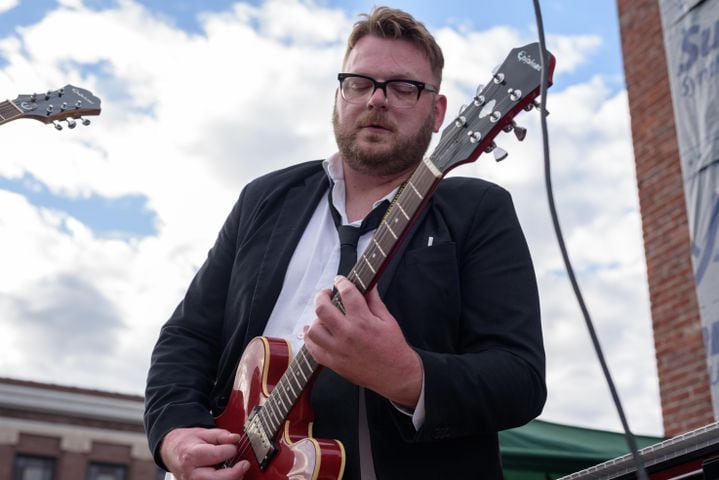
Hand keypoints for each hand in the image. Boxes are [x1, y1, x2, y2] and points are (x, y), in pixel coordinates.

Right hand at [160, 427, 249, 479]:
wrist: (172, 452)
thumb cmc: (187, 442)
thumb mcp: (203, 433)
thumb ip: (221, 435)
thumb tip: (235, 438)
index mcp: (191, 455)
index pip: (216, 455)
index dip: (230, 450)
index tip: (234, 446)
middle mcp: (191, 473)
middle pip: (216, 479)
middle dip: (234, 473)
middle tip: (244, 465)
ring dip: (231, 479)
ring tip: (238, 471)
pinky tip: (228, 475)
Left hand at [304, 276, 422, 407]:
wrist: (396, 375)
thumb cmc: (393, 347)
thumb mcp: (388, 320)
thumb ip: (374, 301)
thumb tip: (368, 284)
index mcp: (363, 322)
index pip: (347, 294)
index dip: (342, 283)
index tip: (340, 281)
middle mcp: (348, 335)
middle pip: (322, 309)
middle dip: (322, 296)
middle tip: (326, 294)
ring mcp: (338, 350)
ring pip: (314, 329)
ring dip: (316, 318)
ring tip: (323, 316)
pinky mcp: (333, 363)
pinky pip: (313, 349)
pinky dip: (310, 338)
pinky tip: (314, 331)